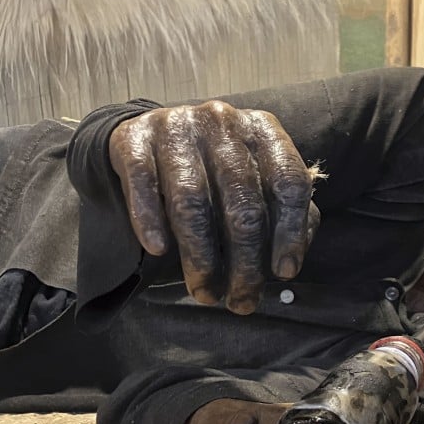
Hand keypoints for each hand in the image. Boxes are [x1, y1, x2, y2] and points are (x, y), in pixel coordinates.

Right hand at [109, 101, 320, 313]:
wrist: (149, 137)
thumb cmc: (216, 172)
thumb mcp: (259, 182)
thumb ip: (286, 215)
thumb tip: (289, 263)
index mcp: (263, 130)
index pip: (289, 182)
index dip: (290, 232)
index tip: (285, 273)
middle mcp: (223, 121)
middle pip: (242, 202)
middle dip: (245, 263)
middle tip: (241, 302)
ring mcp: (176, 126)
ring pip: (192, 201)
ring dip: (200, 257)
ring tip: (205, 293)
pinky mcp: (133, 139)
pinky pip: (144, 184)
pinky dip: (150, 221)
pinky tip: (159, 252)